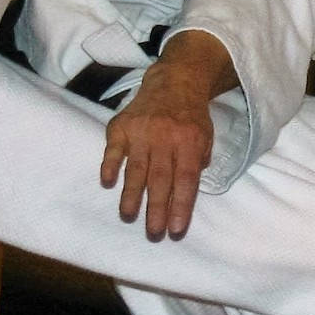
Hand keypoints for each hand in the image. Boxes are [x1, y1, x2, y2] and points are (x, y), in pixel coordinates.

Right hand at [99, 32, 236, 237]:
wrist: (173, 82)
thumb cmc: (191, 118)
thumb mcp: (207, 137)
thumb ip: (198, 164)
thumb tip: (185, 193)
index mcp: (190, 143)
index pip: (186, 180)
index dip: (181, 206)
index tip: (176, 229)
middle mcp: (165, 138)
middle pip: (160, 179)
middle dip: (156, 208)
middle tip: (153, 232)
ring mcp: (141, 131)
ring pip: (136, 168)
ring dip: (131, 194)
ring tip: (128, 215)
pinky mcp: (122, 125)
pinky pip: (113, 148)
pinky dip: (109, 164)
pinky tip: (107, 182)